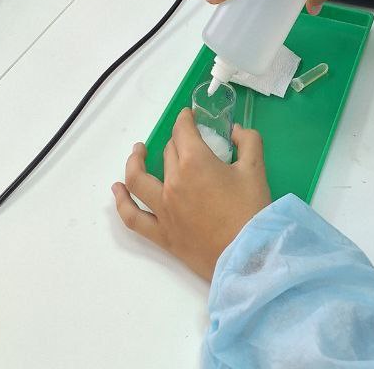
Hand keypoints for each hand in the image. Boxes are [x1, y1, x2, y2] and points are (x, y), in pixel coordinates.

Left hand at [111, 113, 270, 280]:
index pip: (182, 131)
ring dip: (135, 162)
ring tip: (138, 153)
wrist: (249, 256)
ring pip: (138, 180)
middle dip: (177, 141)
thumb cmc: (252, 210)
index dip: (185, 119)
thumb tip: (236, 132)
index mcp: (195, 162)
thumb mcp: (256, 168)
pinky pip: (133, 217)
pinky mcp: (161, 233)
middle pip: (168, 152)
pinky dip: (122, 202)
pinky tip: (118, 190)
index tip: (189, 116)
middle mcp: (173, 182)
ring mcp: (163, 209)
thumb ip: (248, 141)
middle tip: (187, 141)